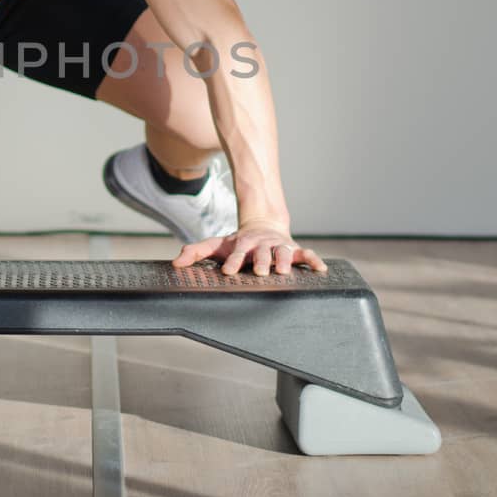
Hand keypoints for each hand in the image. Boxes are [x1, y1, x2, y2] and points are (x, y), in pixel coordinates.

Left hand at [171, 218, 326, 275]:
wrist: (263, 224)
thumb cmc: (239, 242)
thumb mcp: (217, 244)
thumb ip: (197, 252)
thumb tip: (175, 263)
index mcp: (244, 244)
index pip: (237, 253)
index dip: (233, 262)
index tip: (228, 272)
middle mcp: (262, 245)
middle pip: (262, 253)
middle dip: (261, 262)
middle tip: (261, 272)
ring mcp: (279, 246)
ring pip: (284, 253)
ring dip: (284, 261)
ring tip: (284, 271)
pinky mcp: (295, 250)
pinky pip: (306, 255)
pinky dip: (314, 260)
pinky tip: (320, 269)